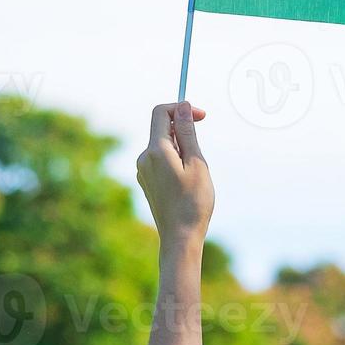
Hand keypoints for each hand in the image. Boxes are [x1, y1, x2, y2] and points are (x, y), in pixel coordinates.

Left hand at [137, 102, 213, 249]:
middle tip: (201, 154)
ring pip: (163, 145)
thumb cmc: (193, 202)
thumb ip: (188, 132)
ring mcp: (143, 171)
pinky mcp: (146, 181)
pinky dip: (175, 160)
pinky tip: (186, 182)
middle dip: (184, 131)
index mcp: (156, 150)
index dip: (181, 108)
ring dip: (181, 148)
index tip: (201, 117)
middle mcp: (144, 158)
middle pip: (162, 128)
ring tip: (194, 173)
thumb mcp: (197, 163)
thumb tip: (183, 106)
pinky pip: (160, 159)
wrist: (180, 238)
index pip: (161, 112)